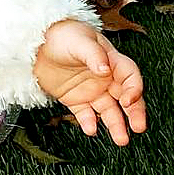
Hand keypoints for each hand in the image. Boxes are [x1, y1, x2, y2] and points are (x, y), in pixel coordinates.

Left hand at [32, 19, 146, 145]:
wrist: (35, 43)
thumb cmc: (62, 35)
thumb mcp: (79, 41)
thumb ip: (93, 54)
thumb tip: (105, 69)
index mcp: (111, 60)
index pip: (130, 76)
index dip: (134, 88)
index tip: (128, 100)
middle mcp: (105, 78)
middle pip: (126, 98)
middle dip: (135, 113)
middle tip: (138, 128)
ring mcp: (91, 90)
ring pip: (109, 111)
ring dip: (116, 125)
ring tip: (121, 140)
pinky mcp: (75, 99)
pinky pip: (85, 114)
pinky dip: (89, 122)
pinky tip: (90, 129)